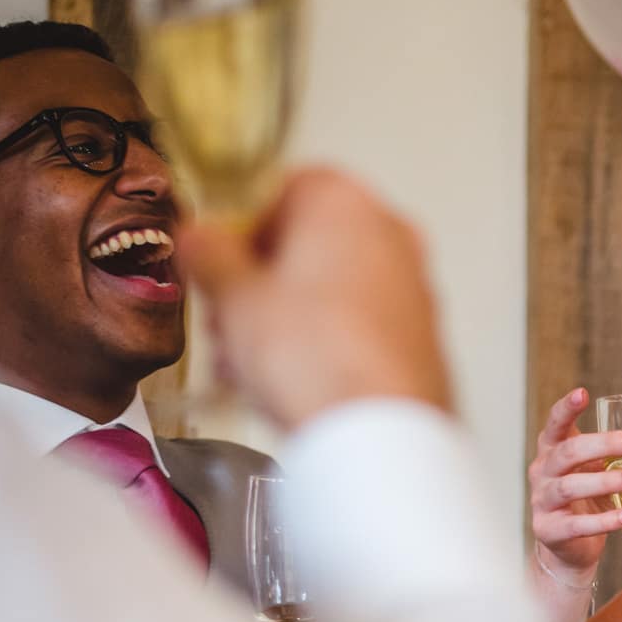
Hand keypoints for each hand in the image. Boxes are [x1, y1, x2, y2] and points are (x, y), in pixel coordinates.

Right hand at [176, 168, 449, 427]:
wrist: (378, 432)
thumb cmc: (317, 358)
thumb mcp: (234, 297)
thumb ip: (209, 255)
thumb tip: (199, 238)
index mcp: (345, 201)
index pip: (281, 190)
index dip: (242, 230)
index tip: (217, 261)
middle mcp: (391, 233)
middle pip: (308, 243)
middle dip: (260, 281)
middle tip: (228, 318)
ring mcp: (414, 285)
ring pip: (331, 287)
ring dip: (284, 317)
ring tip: (246, 361)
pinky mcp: (422, 334)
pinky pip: (359, 324)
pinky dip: (323, 341)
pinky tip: (288, 380)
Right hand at [527, 388, 621, 585]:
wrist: (570, 548)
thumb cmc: (590, 501)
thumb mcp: (610, 471)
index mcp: (555, 450)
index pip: (556, 424)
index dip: (566, 408)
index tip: (582, 393)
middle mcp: (544, 471)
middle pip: (569, 451)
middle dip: (605, 444)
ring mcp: (543, 501)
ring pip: (570, 486)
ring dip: (606, 481)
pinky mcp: (550, 530)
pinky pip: (576, 525)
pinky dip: (603, 521)